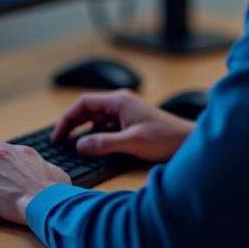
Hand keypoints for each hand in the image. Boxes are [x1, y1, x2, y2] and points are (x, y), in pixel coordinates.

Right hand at [52, 89, 195, 162]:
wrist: (189, 142)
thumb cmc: (166, 138)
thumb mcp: (132, 142)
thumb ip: (104, 143)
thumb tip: (80, 145)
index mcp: (119, 101)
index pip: (83, 103)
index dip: (67, 119)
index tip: (58, 135)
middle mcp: (121, 103)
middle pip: (88, 109)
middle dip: (73, 124)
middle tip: (60, 142)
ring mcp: (126, 112)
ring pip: (97, 118)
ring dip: (85, 130)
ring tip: (73, 145)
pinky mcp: (131, 122)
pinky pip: (107, 125)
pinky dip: (97, 134)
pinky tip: (94, 146)